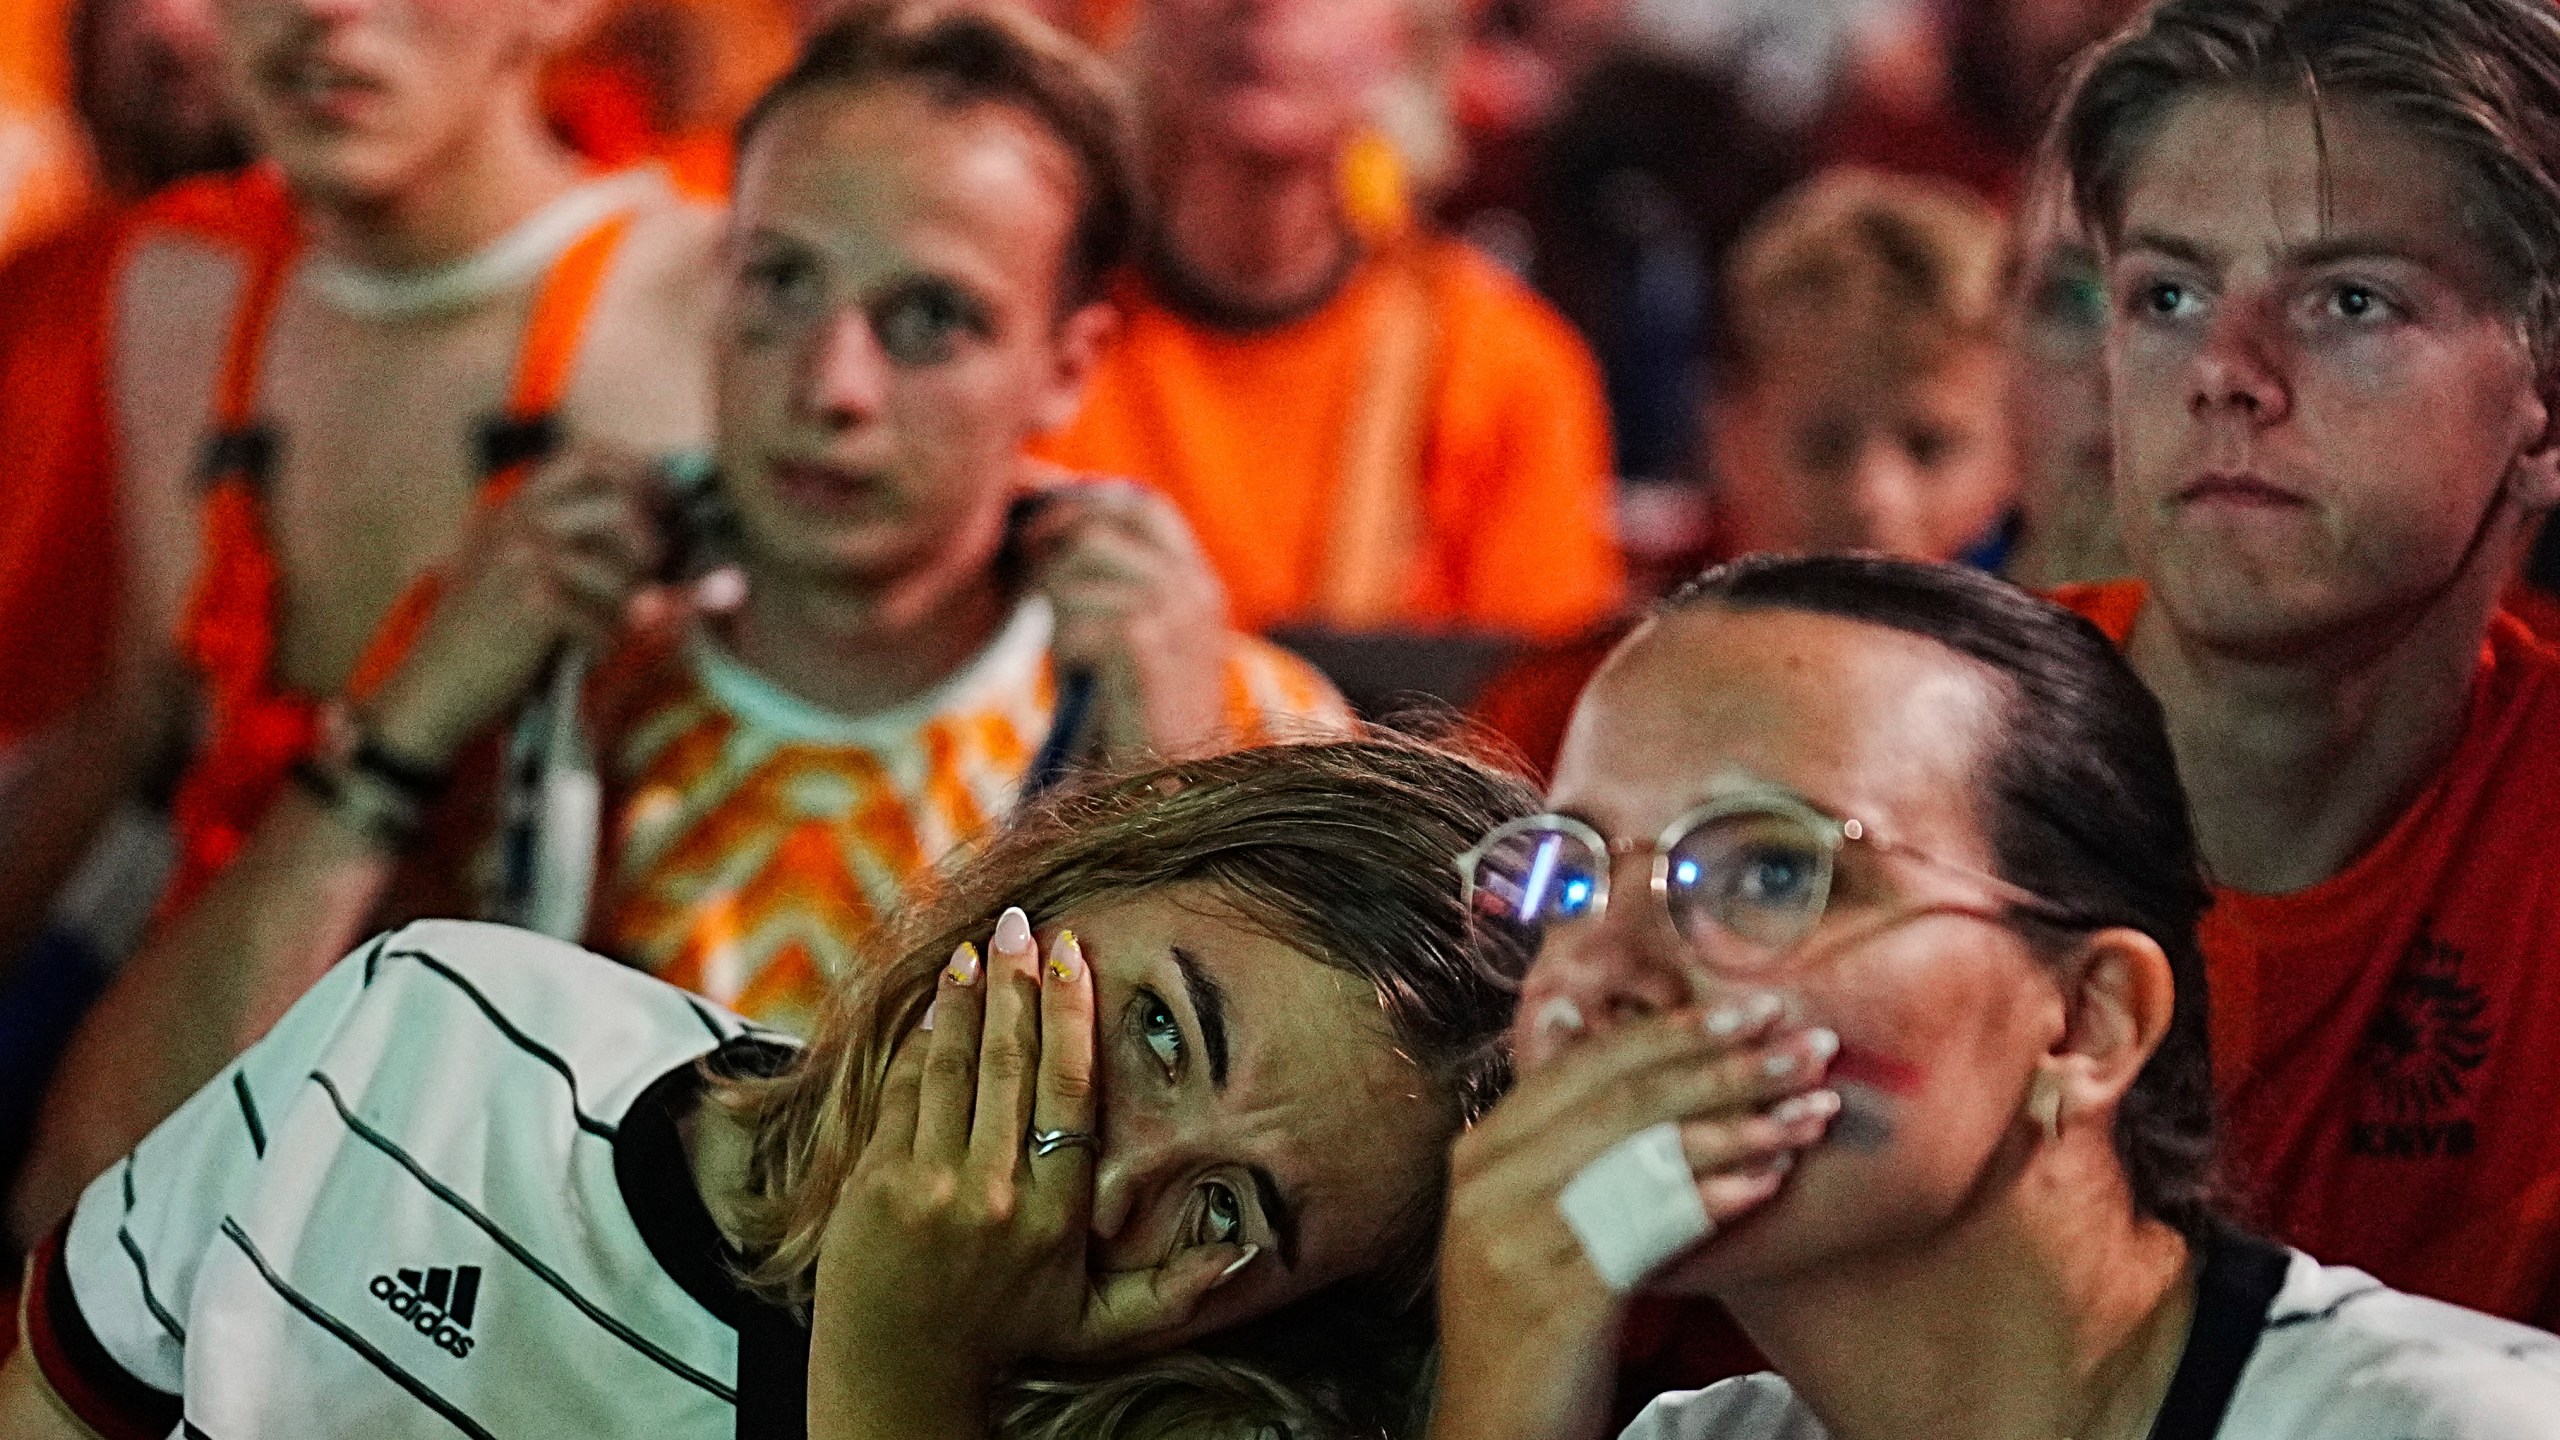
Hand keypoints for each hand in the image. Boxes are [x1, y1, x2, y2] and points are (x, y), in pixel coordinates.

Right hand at [368, 448, 665, 768]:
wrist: (432, 685)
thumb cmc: (481, 629)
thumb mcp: (509, 563)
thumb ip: (563, 536)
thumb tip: (648, 527)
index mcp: (514, 506)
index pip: (584, 457)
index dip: (636, 472)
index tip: (661, 502)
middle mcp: (519, 521)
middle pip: (620, 506)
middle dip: (648, 541)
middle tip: (647, 572)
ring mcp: (524, 558)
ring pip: (622, 570)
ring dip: (627, 607)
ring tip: (605, 627)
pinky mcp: (532, 603)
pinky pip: (605, 619)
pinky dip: (603, 643)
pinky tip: (585, 651)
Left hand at [807, 907, 1253, 1436]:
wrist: (899, 1375)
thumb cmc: (1007, 1339)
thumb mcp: (1100, 1325)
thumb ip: (1172, 1291)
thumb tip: (1245, 1256)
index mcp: (1056, 1214)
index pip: (1071, 1091)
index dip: (1071, 1016)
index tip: (1072, 956)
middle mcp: (996, 1193)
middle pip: (1011, 1063)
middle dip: (1016, 984)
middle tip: (1022, 925)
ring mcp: (928, 1186)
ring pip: (951, 1068)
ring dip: (963, 1001)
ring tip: (974, 948)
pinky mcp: (874, 1185)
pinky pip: (900, 1095)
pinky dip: (915, 1045)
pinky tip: (931, 1009)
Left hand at [1018, 483, 1230, 763]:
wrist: (1178, 782)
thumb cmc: (1145, 712)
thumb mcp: (1143, 634)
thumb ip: (1116, 584)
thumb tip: (1049, 530)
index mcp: (1199, 580)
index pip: (1144, 506)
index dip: (1087, 502)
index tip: (1041, 525)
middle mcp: (1195, 590)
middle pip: (1099, 530)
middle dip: (1050, 552)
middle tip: (1028, 581)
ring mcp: (1177, 617)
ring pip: (1078, 576)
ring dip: (1057, 611)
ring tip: (1070, 650)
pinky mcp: (1149, 650)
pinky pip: (1079, 622)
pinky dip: (1067, 648)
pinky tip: (1079, 672)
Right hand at [1428, 1005, 1840, 1439]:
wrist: (1492, 1432)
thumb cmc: (1530, 1319)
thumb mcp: (1525, 1213)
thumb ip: (1552, 1127)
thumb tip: (1562, 1016)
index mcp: (1484, 1150)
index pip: (1590, 1065)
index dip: (1677, 1031)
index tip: (1759, 1007)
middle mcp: (1489, 1181)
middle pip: (1622, 1098)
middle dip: (1726, 1065)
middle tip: (1809, 1044)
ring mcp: (1515, 1236)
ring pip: (1641, 1155)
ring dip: (1739, 1127)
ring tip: (1811, 1113)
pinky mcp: (1554, 1294)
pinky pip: (1645, 1228)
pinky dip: (1708, 1199)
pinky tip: (1764, 1183)